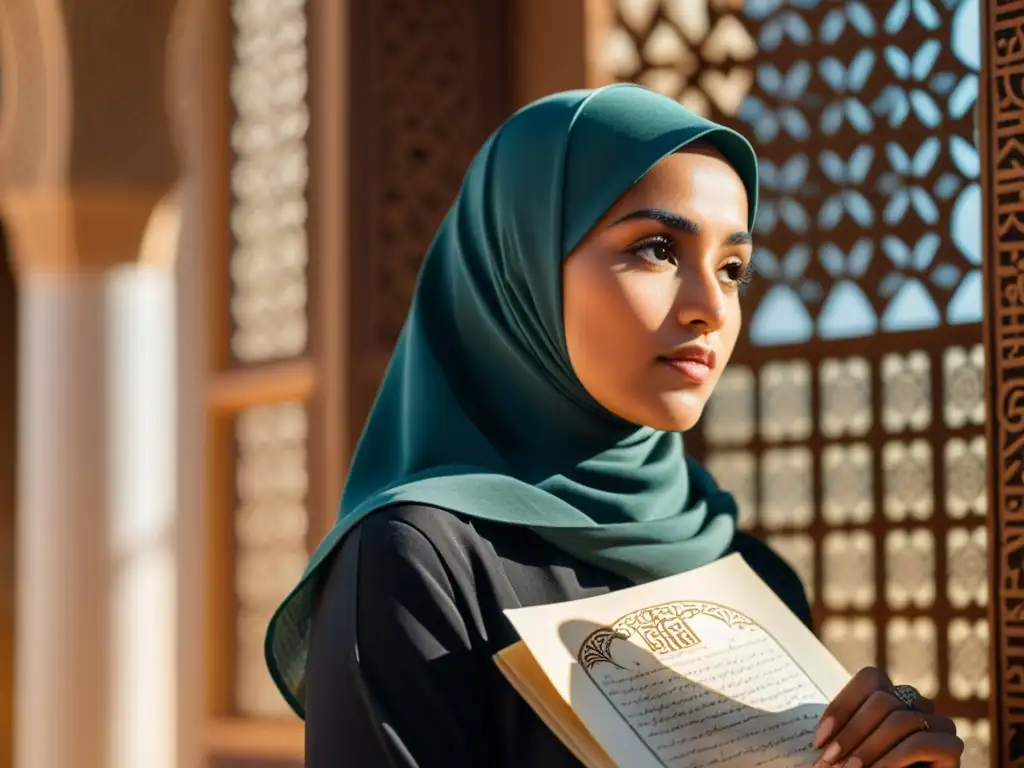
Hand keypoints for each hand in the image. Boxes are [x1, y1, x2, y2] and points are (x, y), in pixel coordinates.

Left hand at [812, 667, 962, 766]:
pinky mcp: (951, 746)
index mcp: (894, 695)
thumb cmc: (872, 767)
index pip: (870, 679)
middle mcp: (918, 704)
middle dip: (850, 733)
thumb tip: (818, 734)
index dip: (842, 706)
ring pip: (899, 719)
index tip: (819, 739)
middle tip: (828, 760)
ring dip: (867, 748)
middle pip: (882, 700)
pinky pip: (919, 743)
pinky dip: (891, 760)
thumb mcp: (853, 747)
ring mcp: (938, 723)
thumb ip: (842, 733)